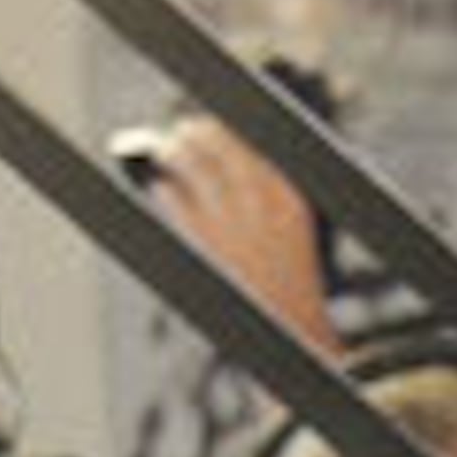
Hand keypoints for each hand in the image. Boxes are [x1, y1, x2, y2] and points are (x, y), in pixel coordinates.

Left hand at [147, 119, 334, 349]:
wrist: (291, 327)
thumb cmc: (288, 275)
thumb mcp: (292, 222)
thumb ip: (265, 185)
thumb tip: (221, 147)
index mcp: (286, 190)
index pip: (246, 135)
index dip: (222, 128)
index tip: (211, 129)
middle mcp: (258, 197)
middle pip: (213, 138)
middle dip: (193, 133)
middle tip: (184, 136)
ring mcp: (227, 217)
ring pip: (185, 159)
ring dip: (172, 152)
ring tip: (168, 155)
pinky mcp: (199, 238)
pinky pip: (169, 194)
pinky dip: (163, 189)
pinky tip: (164, 192)